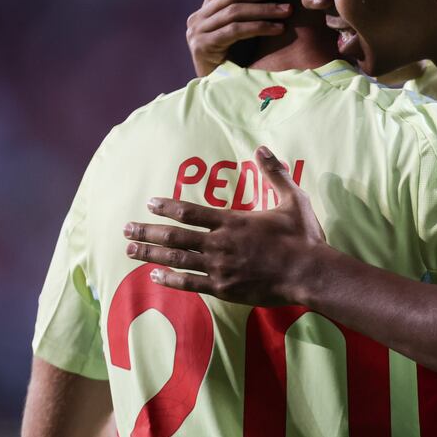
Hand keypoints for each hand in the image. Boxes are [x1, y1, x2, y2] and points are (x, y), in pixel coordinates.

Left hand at [124, 146, 326, 305]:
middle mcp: (220, 244)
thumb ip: (275, 173)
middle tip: (127, 228)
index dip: (167, 207)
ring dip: (151, 253)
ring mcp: (220, 268)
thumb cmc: (303, 236)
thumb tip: (262, 148)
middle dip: (148, 231)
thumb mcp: (293, 198)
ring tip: (130, 249)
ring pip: (177, 259)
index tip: (150, 203)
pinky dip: (170, 279)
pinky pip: (190, 284)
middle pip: (175, 236)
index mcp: (233, 221)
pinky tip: (154, 276)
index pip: (191, 211)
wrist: (309, 272)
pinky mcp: (224, 288)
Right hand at [187, 0, 292, 76]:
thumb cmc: (231, 64)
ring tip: (287, 10)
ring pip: (235, 11)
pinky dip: (259, 27)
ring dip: (265, 9)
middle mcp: (197, 18)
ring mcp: (197, 32)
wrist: (214, 93)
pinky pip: (235, 30)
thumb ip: (244, 16)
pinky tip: (277, 28)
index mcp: (205, 11)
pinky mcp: (203, 45)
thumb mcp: (236, 35)